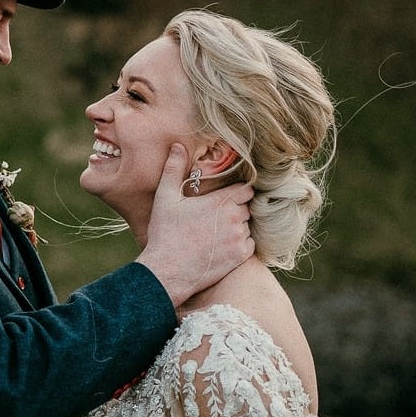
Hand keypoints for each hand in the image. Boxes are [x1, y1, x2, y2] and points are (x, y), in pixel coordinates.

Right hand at [137, 144, 253, 305]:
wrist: (168, 271)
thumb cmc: (165, 233)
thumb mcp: (165, 198)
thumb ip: (173, 169)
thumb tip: (178, 146)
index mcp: (222, 201)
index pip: (246, 189)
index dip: (237, 192)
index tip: (224, 196)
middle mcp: (236, 218)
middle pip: (248, 207)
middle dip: (236, 209)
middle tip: (217, 216)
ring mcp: (239, 238)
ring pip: (248, 226)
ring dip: (238, 227)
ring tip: (216, 232)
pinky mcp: (240, 257)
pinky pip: (250, 244)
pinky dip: (239, 244)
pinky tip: (221, 245)